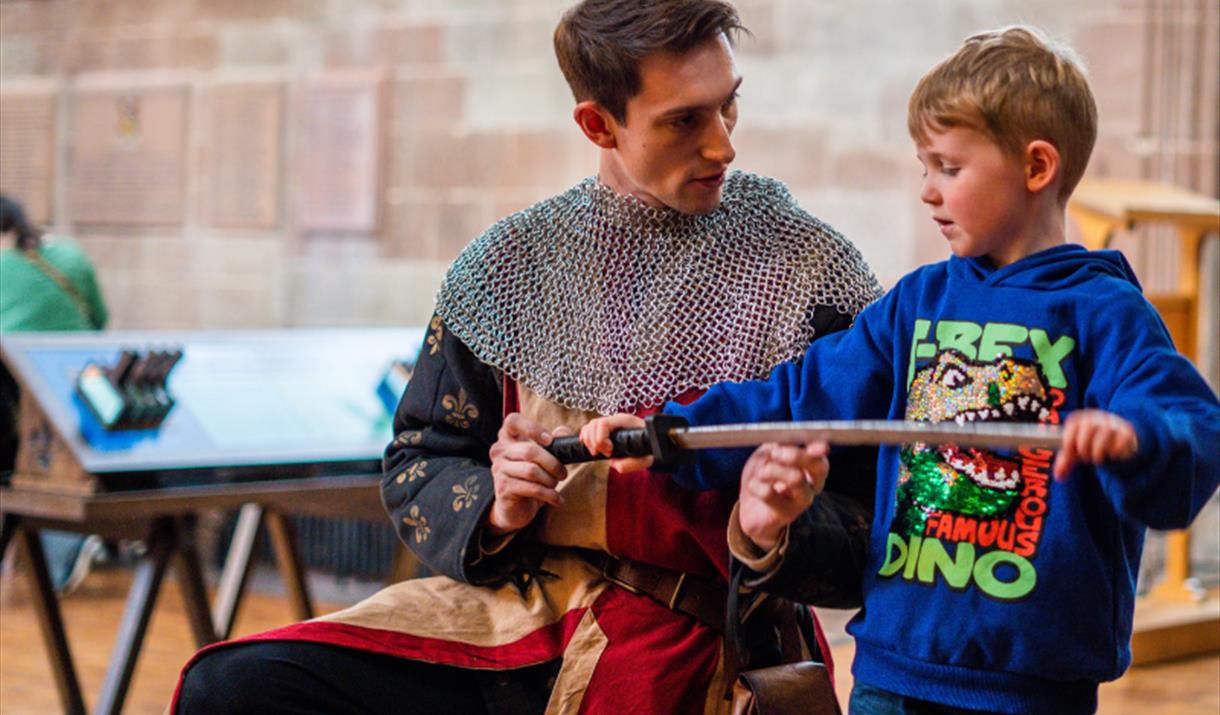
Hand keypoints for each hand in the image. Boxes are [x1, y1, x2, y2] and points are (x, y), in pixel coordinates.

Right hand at [486, 413, 570, 535]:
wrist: (516, 506)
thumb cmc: (532, 477)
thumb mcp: (544, 456)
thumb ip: (555, 441)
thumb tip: (563, 431)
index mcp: (507, 437)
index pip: (513, 421)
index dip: (533, 429)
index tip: (549, 440)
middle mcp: (499, 450)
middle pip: (530, 451)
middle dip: (553, 463)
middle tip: (562, 473)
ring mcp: (498, 469)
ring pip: (531, 471)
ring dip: (551, 480)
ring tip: (556, 485)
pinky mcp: (503, 488)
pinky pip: (532, 488)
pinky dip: (549, 494)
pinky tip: (557, 499)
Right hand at [579, 413, 653, 472]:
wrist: (650, 445)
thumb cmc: (647, 450)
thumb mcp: (643, 460)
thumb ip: (630, 464)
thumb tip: (614, 464)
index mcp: (626, 421)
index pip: (604, 423)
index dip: (601, 439)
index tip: (610, 452)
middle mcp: (616, 420)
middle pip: (594, 424)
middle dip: (595, 442)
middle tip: (605, 454)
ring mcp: (609, 423)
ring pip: (589, 426)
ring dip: (589, 441)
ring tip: (598, 452)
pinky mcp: (603, 429)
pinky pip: (588, 429)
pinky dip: (586, 439)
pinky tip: (592, 448)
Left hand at [738, 442, 829, 550]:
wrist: (748, 509)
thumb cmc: (761, 478)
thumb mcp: (767, 455)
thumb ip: (777, 446)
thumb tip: (783, 442)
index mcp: (811, 468)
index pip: (822, 457)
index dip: (818, 449)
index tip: (810, 445)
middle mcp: (812, 485)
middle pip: (818, 468)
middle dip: (797, 455)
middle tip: (775, 453)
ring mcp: (801, 501)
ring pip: (796, 478)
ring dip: (772, 470)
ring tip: (760, 473)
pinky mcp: (786, 514)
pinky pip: (770, 493)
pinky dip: (756, 484)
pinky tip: (752, 486)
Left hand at [1052, 409, 1137, 480]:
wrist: (1116, 441)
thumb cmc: (1091, 445)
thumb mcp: (1076, 451)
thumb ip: (1065, 462)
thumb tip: (1059, 476)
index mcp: (1081, 418)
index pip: (1073, 425)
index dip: (1069, 442)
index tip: (1071, 455)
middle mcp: (1097, 417)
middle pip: (1087, 430)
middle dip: (1084, 449)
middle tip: (1086, 458)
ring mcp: (1113, 422)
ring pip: (1103, 438)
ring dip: (1098, 453)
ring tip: (1098, 458)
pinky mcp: (1126, 431)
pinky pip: (1118, 444)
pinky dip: (1113, 454)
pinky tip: (1112, 455)